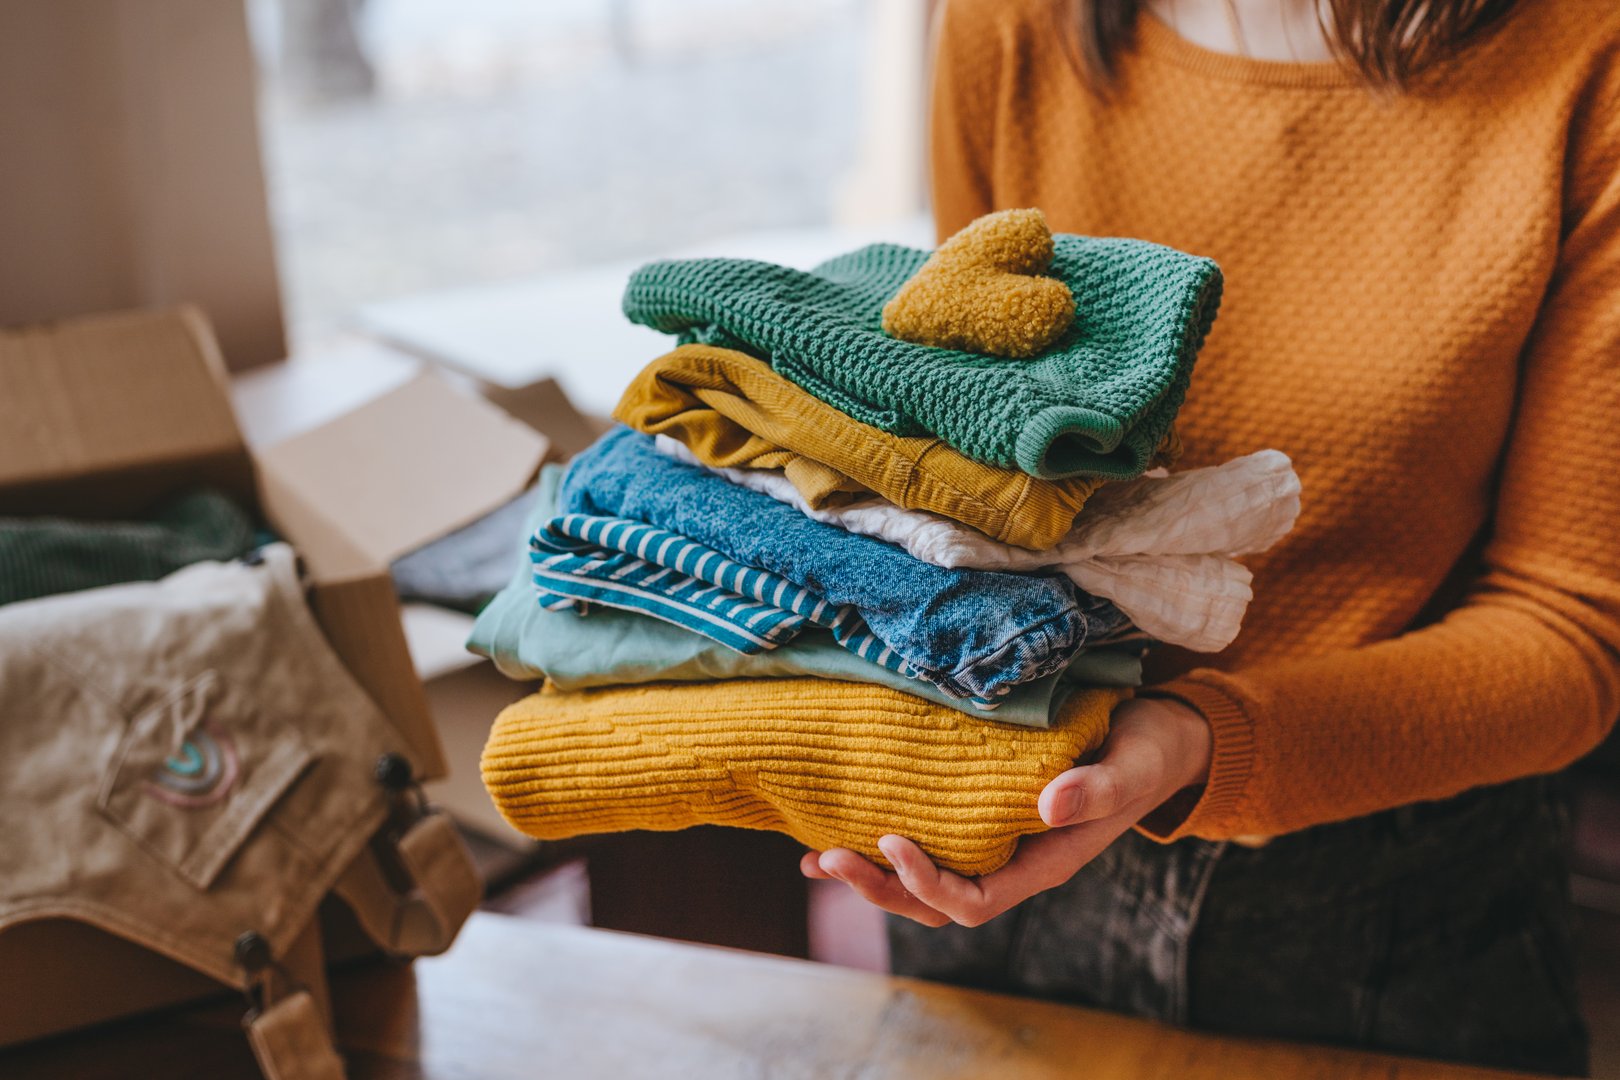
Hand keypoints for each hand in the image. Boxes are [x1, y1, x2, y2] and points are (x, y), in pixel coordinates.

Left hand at [801, 697, 1211, 926]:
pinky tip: (838, 829)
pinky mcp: (979, 816)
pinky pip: (926, 842)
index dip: (926, 884)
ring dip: (869, 876)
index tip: (890, 841)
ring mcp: (993, 844)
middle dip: (879, 888)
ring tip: (816, 857)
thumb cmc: (1146, 752)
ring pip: (921, 882)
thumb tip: (1046, 808)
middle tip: (827, 857)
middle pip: (933, 904)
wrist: (1157, 738)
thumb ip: (1095, 790)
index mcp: (1043, 862)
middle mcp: (1011, 863)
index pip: (972, 902)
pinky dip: (880, 844)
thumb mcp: (1131, 766)